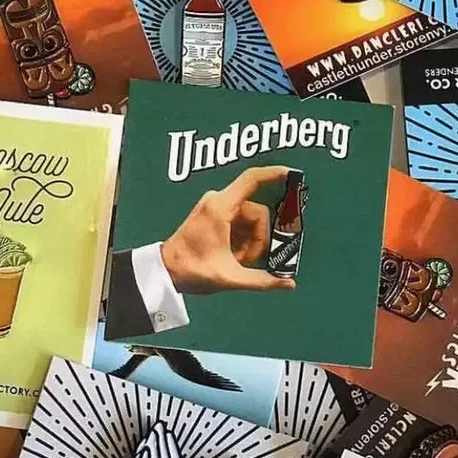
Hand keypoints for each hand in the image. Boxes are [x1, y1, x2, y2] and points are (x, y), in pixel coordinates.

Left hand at [159, 166, 296, 294]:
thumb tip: (289, 284)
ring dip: (250, 242)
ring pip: (250, 220)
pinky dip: (242, 241)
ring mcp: (215, 207)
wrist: (165, 271)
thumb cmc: (191, 270)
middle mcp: (218, 201)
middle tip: (246, 260)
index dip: (274, 174)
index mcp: (220, 207)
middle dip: (258, 239)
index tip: (293, 174)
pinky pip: (240, 223)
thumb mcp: (229, 277)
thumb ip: (262, 280)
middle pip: (257, 212)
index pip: (252, 179)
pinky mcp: (214, 215)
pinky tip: (233, 256)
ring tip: (236, 261)